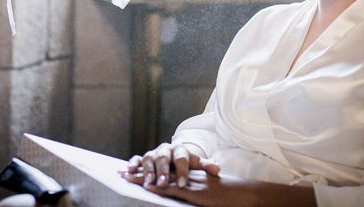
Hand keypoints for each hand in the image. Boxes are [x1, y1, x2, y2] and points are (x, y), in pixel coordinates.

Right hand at [124, 143, 219, 188]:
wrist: (174, 156)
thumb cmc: (186, 163)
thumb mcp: (196, 163)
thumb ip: (206, 166)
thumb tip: (217, 169)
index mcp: (180, 150)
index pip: (182, 159)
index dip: (182, 171)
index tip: (182, 183)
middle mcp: (165, 150)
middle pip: (163, 158)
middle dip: (163, 171)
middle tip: (163, 183)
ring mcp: (153, 153)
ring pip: (148, 159)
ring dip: (147, 171)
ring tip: (148, 183)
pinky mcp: (142, 158)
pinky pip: (136, 159)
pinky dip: (132, 164)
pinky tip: (129, 171)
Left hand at [125, 170, 258, 206]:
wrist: (242, 195)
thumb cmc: (227, 196)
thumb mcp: (208, 190)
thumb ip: (195, 189)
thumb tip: (182, 189)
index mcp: (190, 174)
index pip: (165, 170)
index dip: (149, 168)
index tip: (132, 168)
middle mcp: (187, 176)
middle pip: (159, 171)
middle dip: (140, 171)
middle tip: (121, 171)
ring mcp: (190, 183)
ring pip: (162, 178)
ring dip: (144, 178)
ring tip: (126, 177)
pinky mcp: (194, 193)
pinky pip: (174, 189)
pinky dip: (160, 188)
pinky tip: (148, 188)